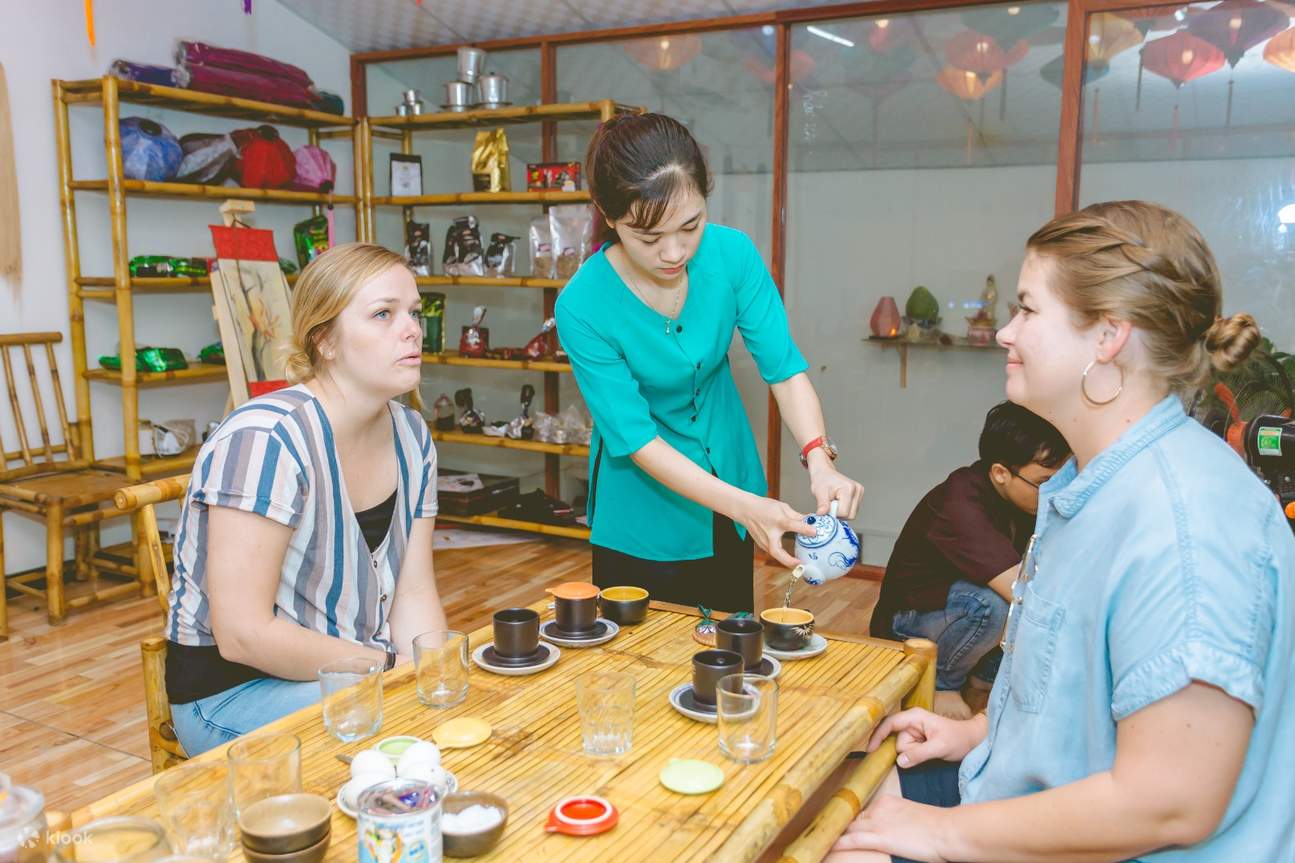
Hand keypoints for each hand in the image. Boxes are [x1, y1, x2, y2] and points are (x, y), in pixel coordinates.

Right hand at [735, 494, 814, 568]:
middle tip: (802, 565)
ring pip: (776, 555)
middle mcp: (769, 533)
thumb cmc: (763, 508)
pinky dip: (782, 557)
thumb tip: (811, 521)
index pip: (792, 525)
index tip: (815, 532)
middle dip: (789, 561)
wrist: (746, 510)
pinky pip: (774, 553)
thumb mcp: (783, 508)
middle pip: (777, 552)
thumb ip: (797, 517)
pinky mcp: (762, 545)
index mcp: (777, 521)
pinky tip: (791, 558)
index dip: (804, 528)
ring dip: (787, 561)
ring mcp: (764, 541)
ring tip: (800, 564)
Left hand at [807, 454, 863, 518]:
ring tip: (834, 501)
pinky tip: (838, 501)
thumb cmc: (822, 479)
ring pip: (852, 514)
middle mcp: (857, 490)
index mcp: (849, 488)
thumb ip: (822, 504)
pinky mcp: (859, 497)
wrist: (825, 473)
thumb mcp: (819, 491)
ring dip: (841, 512)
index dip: (833, 513)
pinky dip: (844, 509)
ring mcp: (860, 493)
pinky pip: (852, 511)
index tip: (827, 506)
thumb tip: (822, 514)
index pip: (844, 512)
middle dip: (838, 513)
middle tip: (830, 503)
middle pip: (850, 515)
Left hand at [831, 794, 953, 861]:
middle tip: (825, 834)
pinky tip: (826, 847)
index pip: (861, 812)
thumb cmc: (937, 827)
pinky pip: (852, 840)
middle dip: (840, 828)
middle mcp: (878, 808)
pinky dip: (838, 844)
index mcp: (886, 801)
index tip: (840, 825)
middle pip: (852, 819)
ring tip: (819, 842)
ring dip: (835, 836)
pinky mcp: (880, 837)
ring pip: (849, 829)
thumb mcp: (912, 816)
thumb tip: (892, 831)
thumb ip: (897, 820)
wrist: (947, 830)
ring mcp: (878, 822)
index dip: (850, 822)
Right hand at [866, 708, 985, 767]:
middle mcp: (911, 722)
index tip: (870, 750)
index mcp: (914, 716)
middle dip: (907, 751)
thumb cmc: (959, 739)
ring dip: (914, 755)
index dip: (878, 735)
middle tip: (927, 751)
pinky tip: (927, 754)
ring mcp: (913, 731)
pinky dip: (914, 756)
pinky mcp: (916, 740)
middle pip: (895, 740)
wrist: (972, 741)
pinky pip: (907, 751)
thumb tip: (899, 761)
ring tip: (932, 752)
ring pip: (902, 749)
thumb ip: (919, 754)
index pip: (889, 723)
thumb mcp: (940, 747)